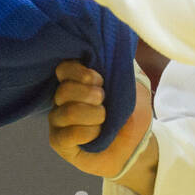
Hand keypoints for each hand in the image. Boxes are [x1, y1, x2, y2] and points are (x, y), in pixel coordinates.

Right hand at [48, 60, 153, 181]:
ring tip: (104, 120)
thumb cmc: (131, 115)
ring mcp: (58, 121)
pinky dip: (89, 133)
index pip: (64, 69)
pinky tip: (98, 135)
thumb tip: (110, 49)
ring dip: (94, 116)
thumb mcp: (132, 87)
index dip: (81, 73)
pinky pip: (69, 134)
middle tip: (104, 102)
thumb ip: (120, 69)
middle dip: (91, 96)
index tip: (101, 80)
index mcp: (76, 82)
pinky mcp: (59, 142)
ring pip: (68, 112)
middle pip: (64, 91)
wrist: (136, 145)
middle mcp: (61, 99)